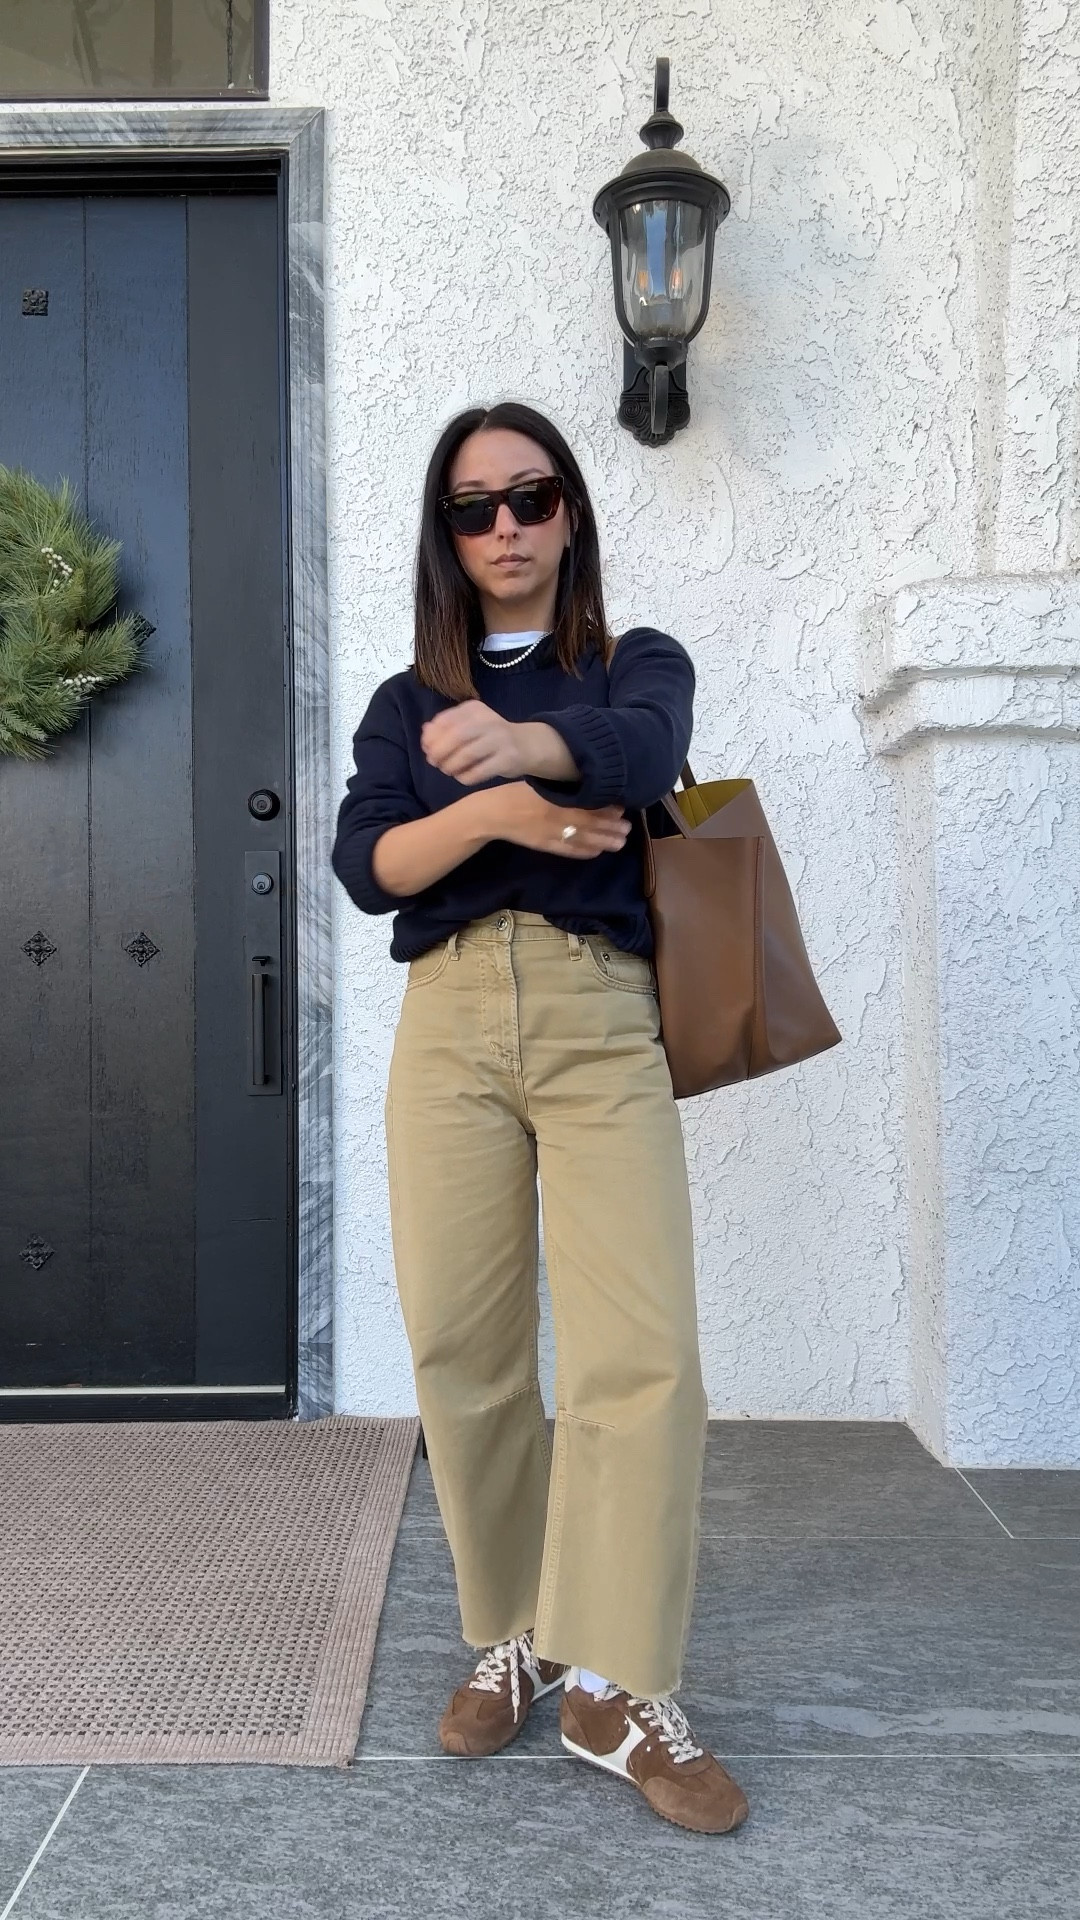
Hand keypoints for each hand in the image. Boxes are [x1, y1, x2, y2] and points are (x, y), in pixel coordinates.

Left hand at [421, 701, 525, 782]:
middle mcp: (488, 720)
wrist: (526, 745)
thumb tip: (426, 732)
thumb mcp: (469, 724)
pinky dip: (465, 777)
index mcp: (474, 709)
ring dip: (451, 766)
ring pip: (467, 754)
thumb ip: (447, 727)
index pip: (446, 720)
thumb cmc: (490, 736)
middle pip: (456, 736)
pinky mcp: (507, 759)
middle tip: (434, 762)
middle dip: (440, 752)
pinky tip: (462, 777)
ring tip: (447, 770)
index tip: (427, 748)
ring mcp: (500, 739)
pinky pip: (480, 771)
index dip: (432, 737)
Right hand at [483, 783, 630, 858]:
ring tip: (620, 842)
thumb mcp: (539, 784)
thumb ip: (561, 787)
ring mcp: (552, 835)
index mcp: (556, 800)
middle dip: (612, 828)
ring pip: (584, 840)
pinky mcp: (546, 846)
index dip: (607, 809)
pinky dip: (586, 852)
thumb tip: (586, 786)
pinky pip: (570, 851)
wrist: (492, 814)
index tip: (621, 808)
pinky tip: (598, 851)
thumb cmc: (515, 793)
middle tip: (628, 828)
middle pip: (591, 825)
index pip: (589, 806)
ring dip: (605, 842)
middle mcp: (557, 818)